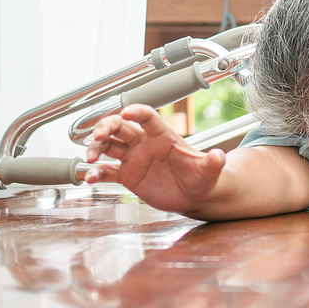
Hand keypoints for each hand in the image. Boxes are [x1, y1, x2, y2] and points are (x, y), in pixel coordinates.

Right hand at [84, 103, 226, 213]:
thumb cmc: (201, 178)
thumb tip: (219, 156)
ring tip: (90, 157)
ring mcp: (134, 158)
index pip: (147, 117)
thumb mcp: (208, 171)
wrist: (194, 196)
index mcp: (163, 136)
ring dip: (96, 148)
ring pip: (109, 146)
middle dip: (106, 128)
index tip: (126, 113)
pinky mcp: (127, 175)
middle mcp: (145, 143)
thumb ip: (212, 162)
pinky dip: (96, 173)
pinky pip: (107, 171)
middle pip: (121, 127)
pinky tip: (89, 178)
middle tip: (97, 136)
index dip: (136, 111)